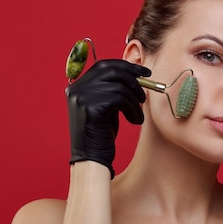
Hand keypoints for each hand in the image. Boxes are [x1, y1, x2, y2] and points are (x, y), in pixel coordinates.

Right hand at [65, 59, 149, 178]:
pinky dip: (133, 109)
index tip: (145, 73)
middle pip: (112, 71)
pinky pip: (120, 99)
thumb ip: (114, 89)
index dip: (126, 66)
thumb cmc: (102, 133)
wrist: (92, 158)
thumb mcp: (107, 106)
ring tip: (138, 114)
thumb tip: (137, 74)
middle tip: (144, 95)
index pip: (104, 65)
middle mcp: (77, 88)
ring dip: (135, 101)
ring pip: (120, 87)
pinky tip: (135, 121)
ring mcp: (82, 97)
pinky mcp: (90, 107)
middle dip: (134, 80)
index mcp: (78, 86)